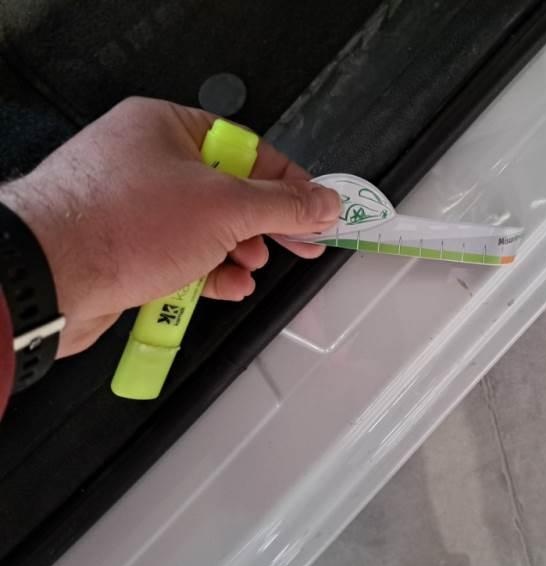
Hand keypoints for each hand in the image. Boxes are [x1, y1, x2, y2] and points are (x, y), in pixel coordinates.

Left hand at [0, 97, 340, 356]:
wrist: (48, 281)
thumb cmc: (115, 225)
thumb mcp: (225, 208)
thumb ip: (284, 206)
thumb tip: (323, 202)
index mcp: (166, 129)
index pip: (248, 150)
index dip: (290, 182)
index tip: (318, 208)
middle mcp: (147, 162)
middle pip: (229, 191)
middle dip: (264, 224)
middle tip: (300, 242)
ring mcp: (134, 207)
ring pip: (205, 227)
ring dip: (236, 252)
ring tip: (251, 266)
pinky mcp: (126, 246)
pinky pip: (180, 254)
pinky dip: (208, 271)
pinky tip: (226, 284)